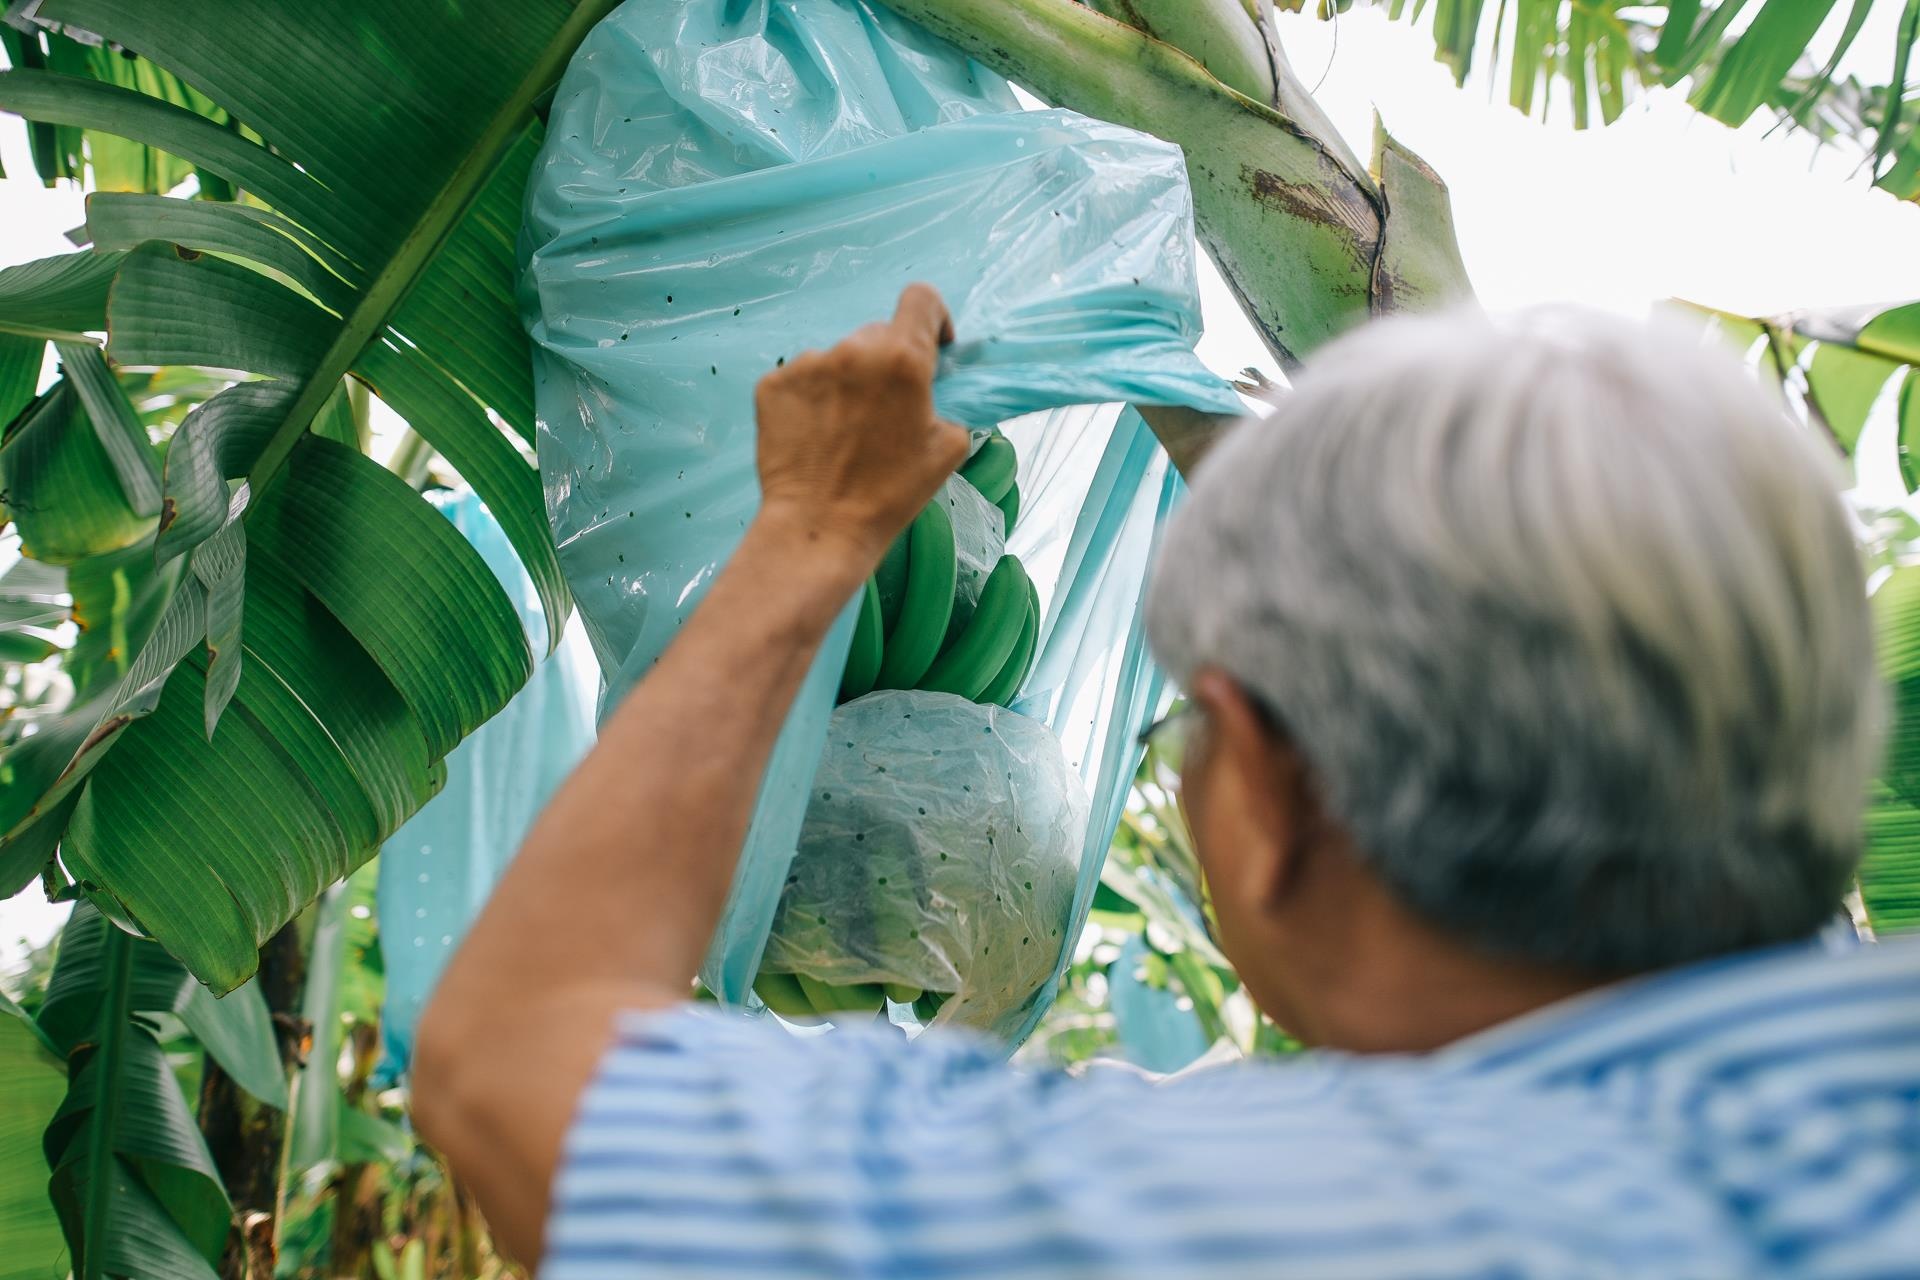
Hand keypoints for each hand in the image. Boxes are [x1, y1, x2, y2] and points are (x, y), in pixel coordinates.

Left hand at [754, 284, 970, 570]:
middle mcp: (852, 350)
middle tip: (885, 409)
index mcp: (902, 359)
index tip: (932, 348)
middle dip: (887, 363)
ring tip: (845, 431)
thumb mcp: (949, 448)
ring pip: (838, 358)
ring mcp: (806, 365)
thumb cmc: (891, 494)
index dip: (932, 319)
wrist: (820, 526)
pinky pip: (802, 379)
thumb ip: (949, 402)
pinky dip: (812, 400)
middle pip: (877, 334)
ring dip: (847, 382)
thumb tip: (938, 388)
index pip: (921, 299)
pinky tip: (816, 436)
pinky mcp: (772, 385)